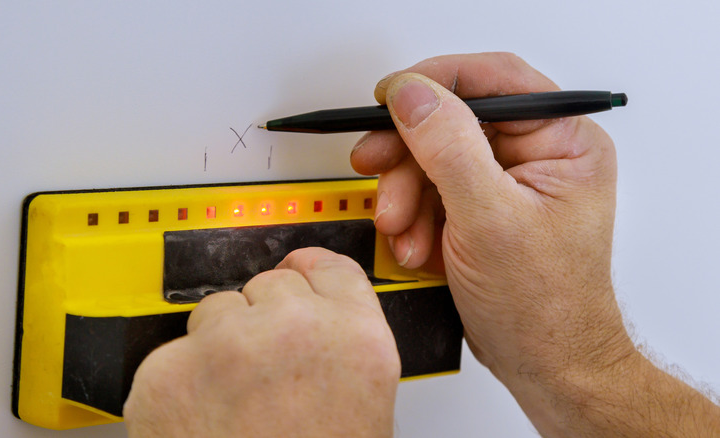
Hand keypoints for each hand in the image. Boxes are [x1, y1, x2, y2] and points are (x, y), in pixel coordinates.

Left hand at [123, 247, 399, 437]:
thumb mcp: (364, 405)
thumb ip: (343, 345)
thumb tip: (315, 314)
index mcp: (355, 339)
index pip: (327, 267)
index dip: (307, 273)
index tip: (294, 273)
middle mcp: (292, 329)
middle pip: (268, 286)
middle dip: (262, 323)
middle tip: (264, 378)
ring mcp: (226, 347)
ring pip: (214, 312)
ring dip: (218, 349)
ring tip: (233, 408)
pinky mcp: (165, 372)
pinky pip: (171, 354)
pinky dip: (178, 383)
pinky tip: (201, 423)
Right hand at [352, 52, 634, 433]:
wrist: (542, 364)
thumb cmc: (546, 305)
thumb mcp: (490, 220)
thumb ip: (448, 149)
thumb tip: (413, 95)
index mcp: (564, 141)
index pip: (494, 80)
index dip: (435, 81)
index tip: (389, 96)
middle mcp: (537, 155)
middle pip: (453, 121)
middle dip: (409, 156)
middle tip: (376, 167)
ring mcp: (506, 183)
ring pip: (433, 158)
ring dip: (405, 195)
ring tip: (401, 229)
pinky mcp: (480, 209)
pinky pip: (431, 192)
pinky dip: (413, 217)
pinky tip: (415, 244)